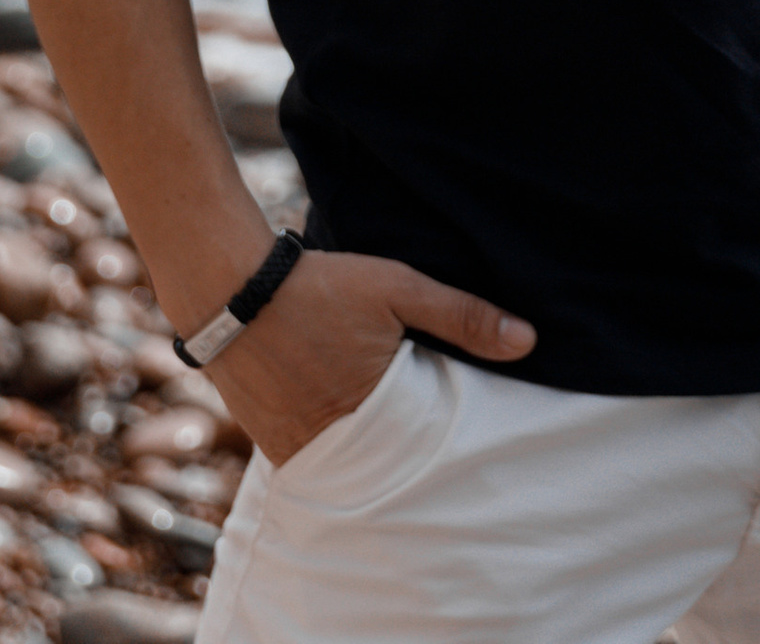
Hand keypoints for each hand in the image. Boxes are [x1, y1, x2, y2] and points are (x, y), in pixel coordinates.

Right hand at [206, 246, 533, 463]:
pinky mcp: (276, 449)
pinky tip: (351, 442)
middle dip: (414, 464)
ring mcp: (303, 453)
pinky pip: (318, 468)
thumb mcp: (398, 288)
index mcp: (379, 413)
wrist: (230, 290)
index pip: (433, 451)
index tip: (468, 444)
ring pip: (356, 472)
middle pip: (394, 470)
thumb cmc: (319, 285)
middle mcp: (340, 446)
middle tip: (437, 456)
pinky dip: (337, 460)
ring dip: (374, 463)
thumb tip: (529, 341)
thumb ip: (462, 316)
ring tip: (395, 450)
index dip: (450, 446)